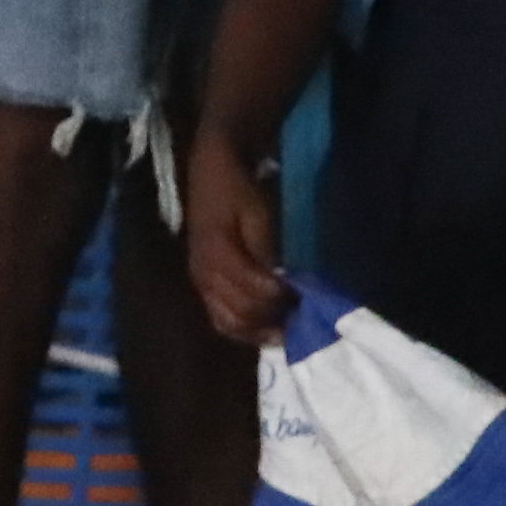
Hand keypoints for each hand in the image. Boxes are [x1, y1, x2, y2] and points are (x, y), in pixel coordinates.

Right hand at [186, 139, 294, 347]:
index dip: (280, 298)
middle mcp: (203, 275)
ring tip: (284, 330)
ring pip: (227, 323)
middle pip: (239, 313)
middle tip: (300, 317)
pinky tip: (263, 330)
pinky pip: (218, 319)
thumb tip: (281, 283)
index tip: (305, 296)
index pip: (251, 292)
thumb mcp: (257, 214)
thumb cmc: (237, 190)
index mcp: (217, 254)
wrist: (208, 175)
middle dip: (271, 318)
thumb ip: (264, 251)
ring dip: (257, 331)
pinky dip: (241, 330)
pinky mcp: (201, 285)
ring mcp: (200, 283)